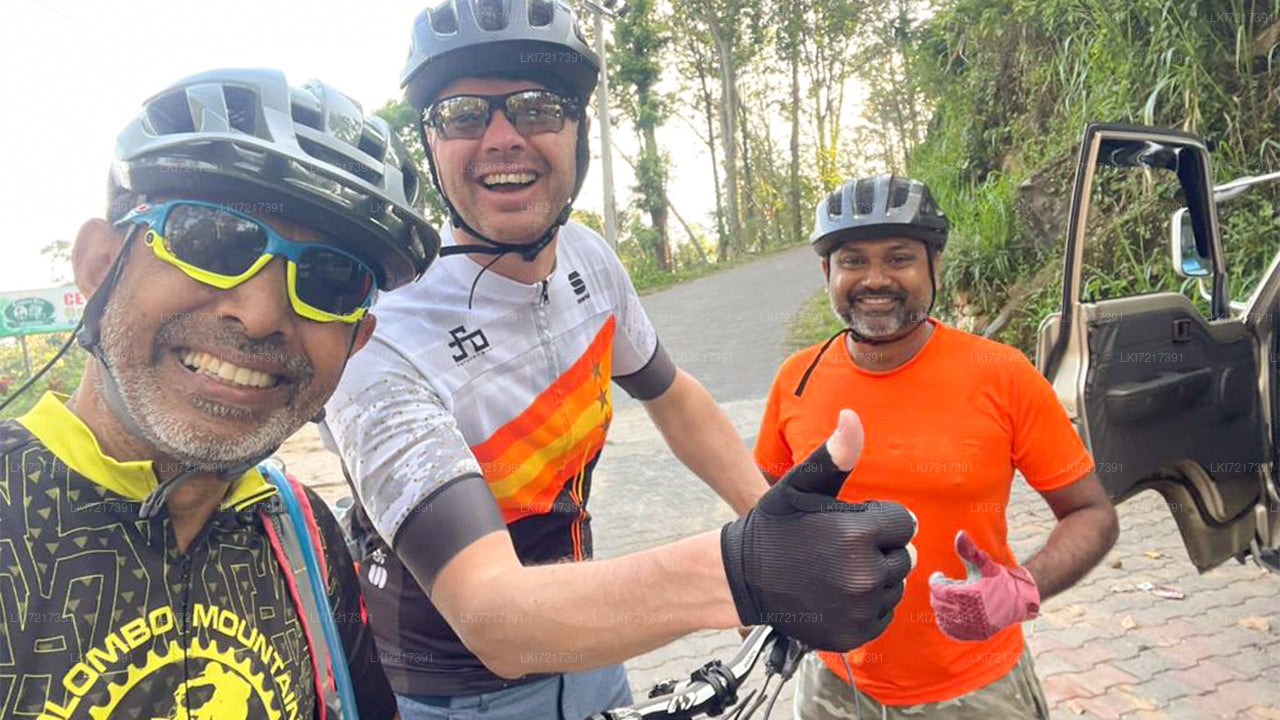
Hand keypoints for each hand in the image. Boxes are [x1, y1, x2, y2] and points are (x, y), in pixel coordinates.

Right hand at [721, 409, 917, 651]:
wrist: (742, 577)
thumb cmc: (775, 526)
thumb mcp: (801, 485)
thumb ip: (835, 454)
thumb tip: (853, 415)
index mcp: (858, 533)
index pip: (903, 522)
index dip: (876, 520)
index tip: (846, 523)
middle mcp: (864, 575)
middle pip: (903, 555)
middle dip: (878, 548)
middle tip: (839, 548)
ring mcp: (859, 609)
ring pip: (894, 585)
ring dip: (874, 576)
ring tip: (836, 570)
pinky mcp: (854, 634)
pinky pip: (882, 614)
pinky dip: (865, 605)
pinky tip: (836, 593)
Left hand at [928, 530, 1039, 640]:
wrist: (1020, 601)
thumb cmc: (1000, 580)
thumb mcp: (985, 563)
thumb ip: (969, 550)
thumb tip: (960, 533)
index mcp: (970, 595)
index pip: (937, 590)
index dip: (936, 581)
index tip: (940, 575)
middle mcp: (969, 613)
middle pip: (938, 603)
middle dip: (939, 592)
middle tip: (947, 584)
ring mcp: (972, 626)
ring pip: (942, 617)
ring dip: (942, 606)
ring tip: (951, 596)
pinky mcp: (974, 634)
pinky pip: (950, 630)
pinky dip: (947, 620)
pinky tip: (953, 610)